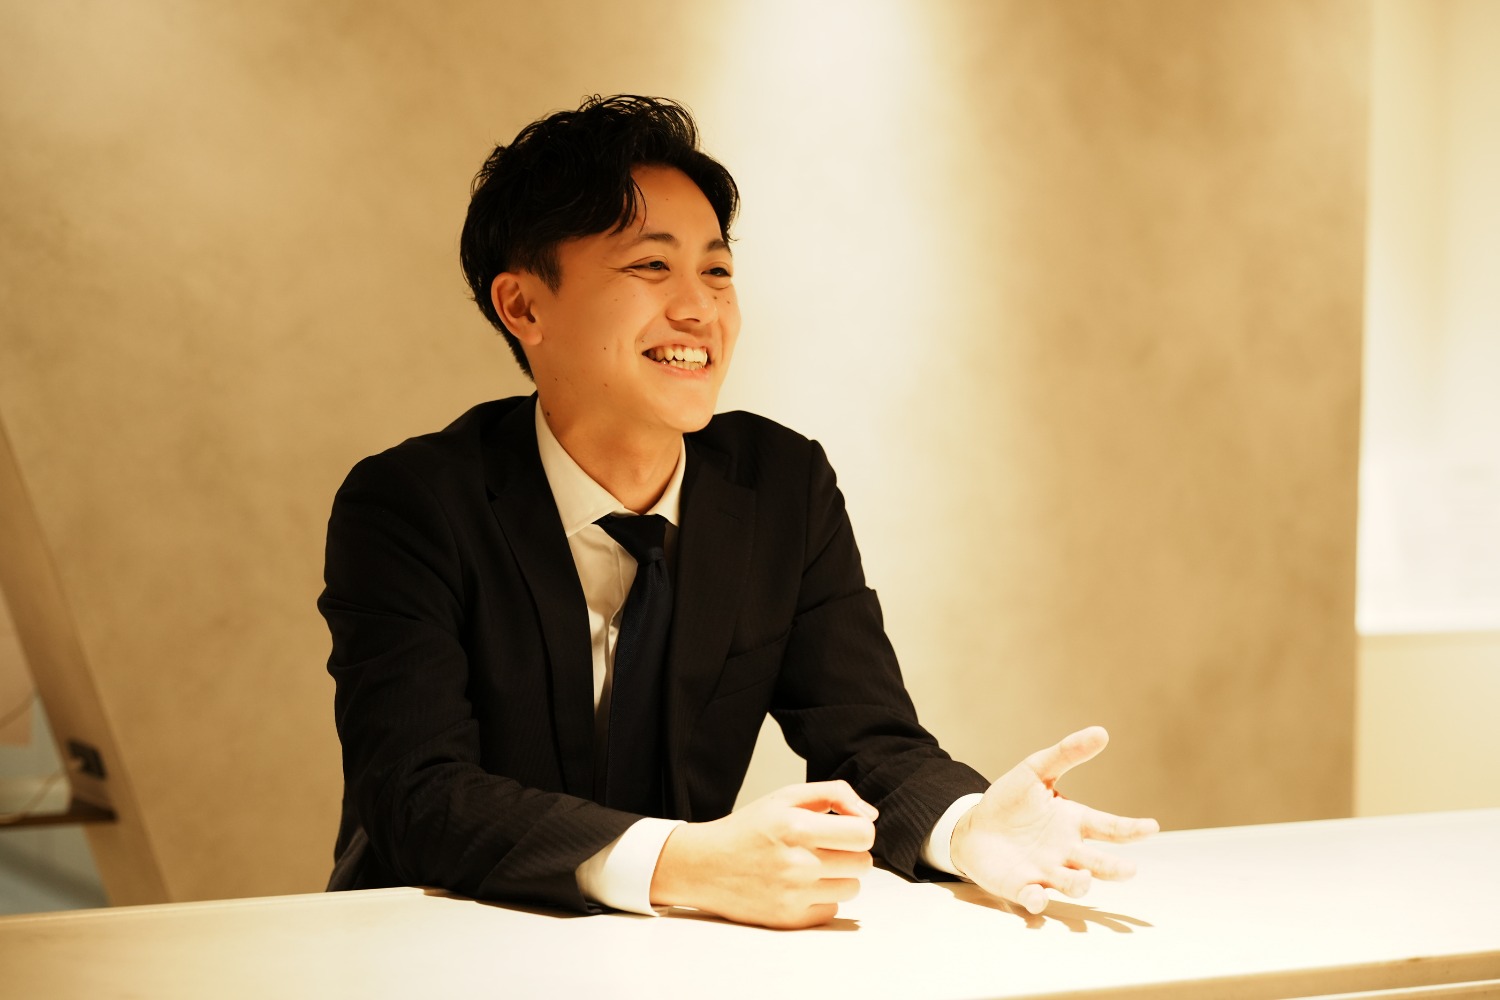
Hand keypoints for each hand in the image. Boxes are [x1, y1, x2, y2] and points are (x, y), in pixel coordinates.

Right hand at [650, 780, 876, 928]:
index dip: (859, 830)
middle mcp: (796, 862)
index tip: (845, 829)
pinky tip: (800, 887)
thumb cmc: (748, 828)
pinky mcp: (788, 919)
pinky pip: (832, 910)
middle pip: (863, 863)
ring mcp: (793, 894)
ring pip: (852, 889)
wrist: (703, 865)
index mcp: (797, 826)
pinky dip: (822, 899)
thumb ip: (833, 794)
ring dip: (839, 877)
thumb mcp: (786, 796)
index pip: (863, 835)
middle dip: (850, 853)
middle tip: (826, 848)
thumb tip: (870, 815)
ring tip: (813, 867)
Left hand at [951, 726, 1157, 913]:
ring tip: (1083, 880)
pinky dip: (1037, 901)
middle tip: (1129, 869)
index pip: (1109, 827)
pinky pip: (1034, 898)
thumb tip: (1102, 732)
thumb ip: (1067, 754)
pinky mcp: (1022, 887)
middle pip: (1098, 864)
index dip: (1131, 828)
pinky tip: (1037, 897)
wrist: (974, 827)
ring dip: (1079, 884)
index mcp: (1074, 822)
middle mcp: (1067, 851)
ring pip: (1071, 884)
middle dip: (1114, 869)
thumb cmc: (1011, 800)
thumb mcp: (1036, 770)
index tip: (1152, 826)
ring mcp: (1046, 872)